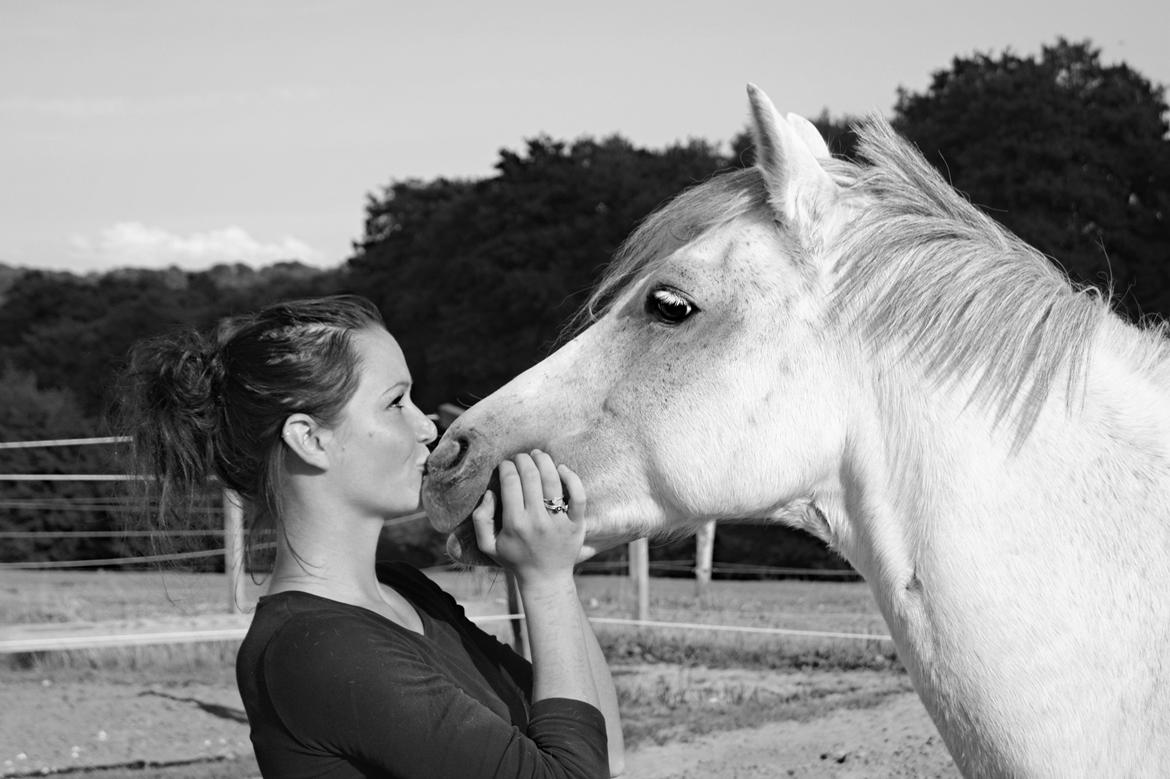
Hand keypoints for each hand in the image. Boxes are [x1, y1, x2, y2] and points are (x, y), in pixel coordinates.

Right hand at [471, 449, 585, 584]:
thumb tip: (490, 493)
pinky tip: (562, 468)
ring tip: (538, 455)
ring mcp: (559, 521)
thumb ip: (481, 519)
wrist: (546, 579)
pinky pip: (578, 495)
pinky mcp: (577, 523)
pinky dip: (571, 477)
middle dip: (523, 460)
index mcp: (515, 523)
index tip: (505, 465)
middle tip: (520, 457)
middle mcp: (537, 520)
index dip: (507, 467)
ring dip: (544, 460)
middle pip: (531, 476)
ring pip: (553, 480)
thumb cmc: (515, 559)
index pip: (510, 482)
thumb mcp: (488, 545)